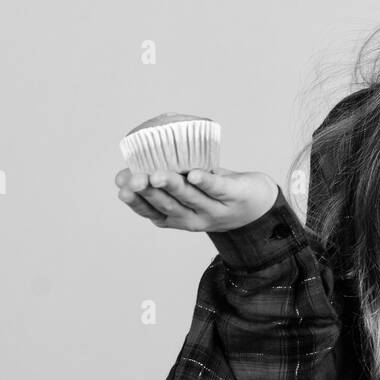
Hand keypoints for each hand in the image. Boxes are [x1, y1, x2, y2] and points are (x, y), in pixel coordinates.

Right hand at [115, 167, 279, 231]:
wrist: (258, 203)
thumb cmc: (214, 190)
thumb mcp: (187, 188)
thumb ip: (163, 179)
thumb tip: (131, 161)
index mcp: (178, 217)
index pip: (152, 212)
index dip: (135, 201)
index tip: (120, 187)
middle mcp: (194, 218)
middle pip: (168, 206)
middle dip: (148, 193)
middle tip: (134, 180)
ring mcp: (215, 209)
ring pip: (190, 197)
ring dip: (172, 186)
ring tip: (156, 175)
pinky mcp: (234, 196)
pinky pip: (216, 188)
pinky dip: (204, 181)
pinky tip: (193, 174)